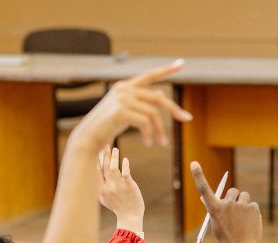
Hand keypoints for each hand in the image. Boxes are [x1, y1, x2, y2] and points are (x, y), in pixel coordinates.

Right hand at [69, 60, 191, 150]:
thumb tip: (160, 95)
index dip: (166, 70)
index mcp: (126, 86)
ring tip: (161, 143)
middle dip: (174, 109)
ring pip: (153, 113)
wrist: (89, 136)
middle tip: (187, 119)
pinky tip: (148, 143)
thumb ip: (142, 102)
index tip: (181, 64)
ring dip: (160, 130)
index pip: (150, 76)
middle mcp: (124, 89)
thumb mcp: (127, 111)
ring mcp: (122, 99)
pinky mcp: (120, 111)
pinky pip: (145, 122)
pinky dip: (150, 135)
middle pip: (158, 97)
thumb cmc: (108, 125)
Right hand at [98, 146, 143, 233]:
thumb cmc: (118, 207)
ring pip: (114, 168)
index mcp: (100, 190)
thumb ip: (99, 188)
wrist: (130, 217)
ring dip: (114, 157)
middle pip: (104, 167)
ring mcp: (118, 187)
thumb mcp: (104, 199)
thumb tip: (95, 175)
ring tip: (115, 149)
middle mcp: (108, 187)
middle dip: (104, 154)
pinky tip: (125, 160)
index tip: (95, 150)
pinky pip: (126, 173)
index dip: (95, 159)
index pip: (95, 171)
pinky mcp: (129, 187)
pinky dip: (125, 165)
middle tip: (105, 144)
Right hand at [190, 161, 261, 242]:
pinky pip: (252, 205)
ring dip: (243, 203)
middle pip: (232, 191)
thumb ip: (212, 209)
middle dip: (234, 199)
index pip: (204, 189)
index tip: (193, 163)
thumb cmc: (226, 238)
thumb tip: (203, 198)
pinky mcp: (253, 208)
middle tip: (235, 212)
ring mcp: (240, 205)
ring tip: (243, 219)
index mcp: (214, 208)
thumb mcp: (215, 224)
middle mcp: (226, 204)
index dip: (198, 175)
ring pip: (244, 196)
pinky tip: (250, 224)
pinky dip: (252, 212)